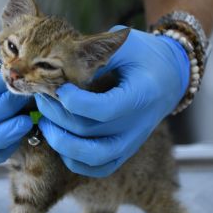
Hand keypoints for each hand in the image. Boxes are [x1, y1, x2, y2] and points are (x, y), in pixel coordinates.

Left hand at [35, 26, 189, 176]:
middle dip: (57, 116)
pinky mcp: (125, 151)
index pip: (103, 110)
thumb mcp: (123, 44)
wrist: (170, 74)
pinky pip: (98, 168)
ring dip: (61, 142)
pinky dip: (74, 160)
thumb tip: (58, 70)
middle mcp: (138, 124)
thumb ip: (95, 56)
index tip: (60, 87)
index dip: (74, 102)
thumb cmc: (142, 54)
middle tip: (42, 97)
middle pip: (90, 133)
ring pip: (92, 158)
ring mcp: (132, 142)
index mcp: (141, 94)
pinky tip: (60, 139)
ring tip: (45, 121)